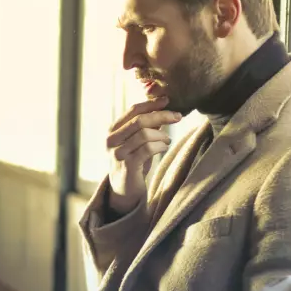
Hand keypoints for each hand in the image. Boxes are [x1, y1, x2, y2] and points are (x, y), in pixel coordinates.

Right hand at [106, 97, 182, 213]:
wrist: (124, 190)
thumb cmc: (133, 161)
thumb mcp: (138, 141)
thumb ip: (146, 125)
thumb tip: (163, 106)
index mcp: (113, 130)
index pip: (133, 110)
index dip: (152, 104)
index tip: (168, 100)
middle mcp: (112, 140)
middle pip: (140, 120)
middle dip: (162, 116)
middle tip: (178, 116)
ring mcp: (118, 153)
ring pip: (144, 134)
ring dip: (162, 135)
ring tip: (167, 140)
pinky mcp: (127, 166)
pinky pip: (148, 149)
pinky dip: (160, 146)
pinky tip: (164, 148)